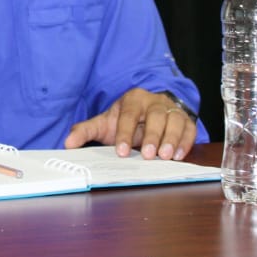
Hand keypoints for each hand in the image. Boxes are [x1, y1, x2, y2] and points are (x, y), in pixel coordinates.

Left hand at [64, 88, 197, 160]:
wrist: (148, 109)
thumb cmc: (126, 119)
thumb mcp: (105, 123)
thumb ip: (86, 131)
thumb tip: (67, 143)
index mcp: (133, 99)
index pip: (129, 114)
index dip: (125, 132)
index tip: (120, 151)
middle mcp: (154, 102)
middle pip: (156, 115)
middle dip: (152, 135)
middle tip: (148, 155)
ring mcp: (171, 110)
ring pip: (175, 120)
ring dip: (172, 139)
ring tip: (165, 157)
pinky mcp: (185, 119)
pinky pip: (189, 128)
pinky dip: (186, 141)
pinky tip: (178, 155)